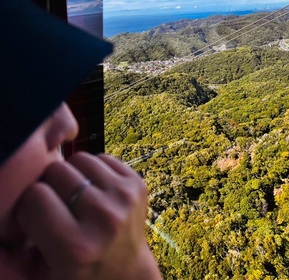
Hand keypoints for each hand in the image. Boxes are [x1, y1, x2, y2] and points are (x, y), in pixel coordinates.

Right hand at [12, 152, 162, 279]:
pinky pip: (102, 158)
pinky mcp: (137, 184)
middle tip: (57, 204)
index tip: (38, 217)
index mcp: (75, 247)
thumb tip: (12, 213)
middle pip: (57, 170)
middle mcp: (103, 218)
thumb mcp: (43, 272)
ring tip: (76, 197)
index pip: (34, 195)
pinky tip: (96, 192)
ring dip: (73, 174)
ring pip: (80, 158)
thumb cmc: (80, 274)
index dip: (31, 204)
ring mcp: (124, 198)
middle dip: (50, 185)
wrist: (127, 274)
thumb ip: (19, 247)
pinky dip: (94, 171)